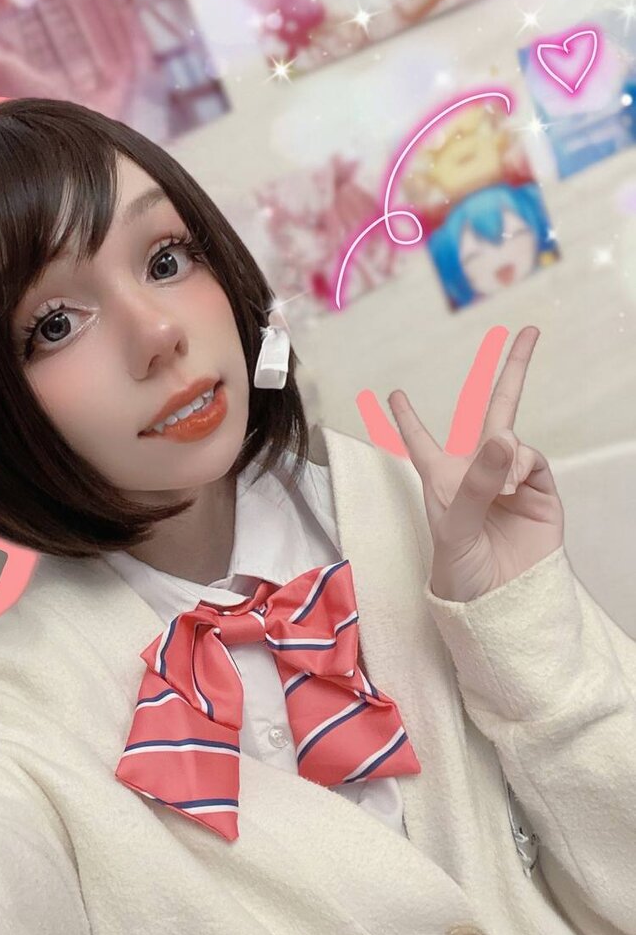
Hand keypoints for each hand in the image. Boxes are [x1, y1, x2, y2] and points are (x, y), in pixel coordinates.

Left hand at [385, 326, 564, 601]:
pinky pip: (534, 460)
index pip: (421, 441)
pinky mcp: (540, 491)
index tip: (393, 394)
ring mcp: (512, 478)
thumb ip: (477, 481)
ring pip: (513, 438)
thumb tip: (506, 437)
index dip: (408, 419)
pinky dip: (523, 465)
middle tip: (527, 332)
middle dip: (511, 370)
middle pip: (492, 410)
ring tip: (503, 487)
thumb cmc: (460, 569)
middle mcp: (478, 470)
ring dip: (507, 452)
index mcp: (442, 478)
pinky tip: (515, 486)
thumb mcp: (454, 526)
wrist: (498, 602)